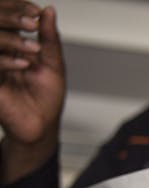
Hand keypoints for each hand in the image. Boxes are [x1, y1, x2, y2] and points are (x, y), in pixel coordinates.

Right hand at [0, 2, 64, 181]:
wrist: (41, 125)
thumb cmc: (46, 97)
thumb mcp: (53, 63)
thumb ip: (49, 38)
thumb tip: (49, 11)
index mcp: (12, 44)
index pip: (8, 17)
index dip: (17, 9)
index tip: (35, 11)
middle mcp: (0, 51)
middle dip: (12, 18)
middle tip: (31, 22)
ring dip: (11, 39)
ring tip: (34, 49)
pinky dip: (6, 60)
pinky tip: (24, 64)